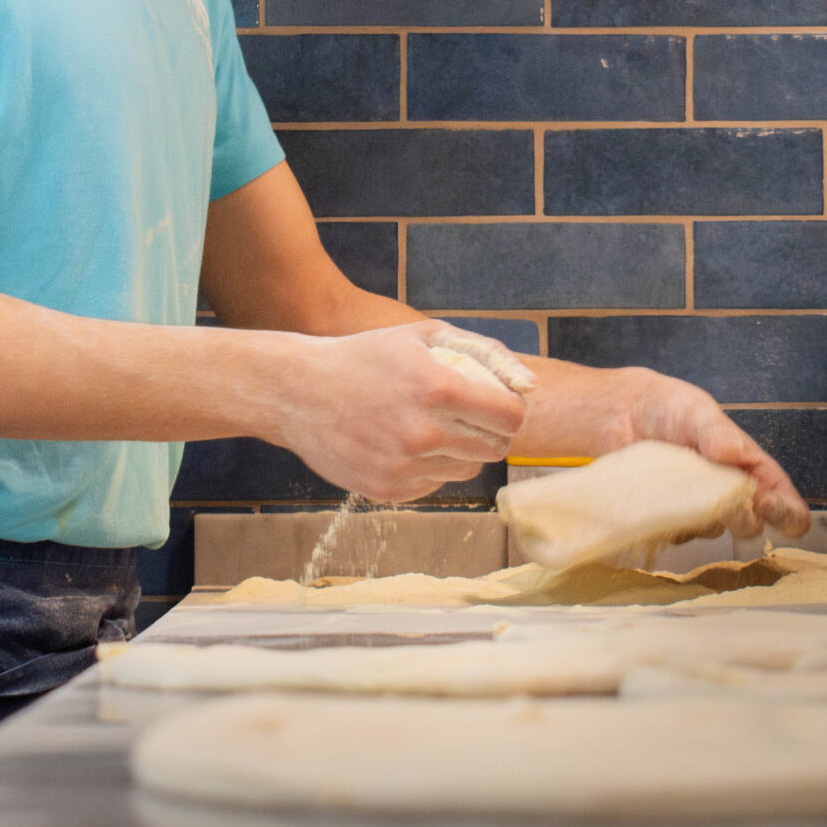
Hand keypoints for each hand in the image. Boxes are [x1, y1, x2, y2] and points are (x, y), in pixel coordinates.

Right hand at [273, 321, 527, 503]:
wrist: (298, 392)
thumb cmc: (366, 357)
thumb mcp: (421, 336)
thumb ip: (482, 352)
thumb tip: (529, 384)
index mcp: (438, 389)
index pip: (510, 418)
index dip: (511, 411)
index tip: (499, 406)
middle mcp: (424, 433)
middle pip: (494, 449)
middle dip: (489, 432)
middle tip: (467, 417)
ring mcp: (404, 466)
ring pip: (466, 471)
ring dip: (460, 452)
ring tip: (431, 429)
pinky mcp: (386, 490)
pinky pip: (433, 486)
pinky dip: (429, 469)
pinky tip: (403, 445)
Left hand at [623, 371, 811, 537]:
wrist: (620, 413)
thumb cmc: (668, 408)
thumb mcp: (695, 410)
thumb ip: (715, 431)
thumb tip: (732, 452)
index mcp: (746, 466)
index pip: (779, 495)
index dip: (786, 509)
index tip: (773, 508)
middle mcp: (727, 492)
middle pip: (749, 523)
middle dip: (742, 518)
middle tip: (724, 501)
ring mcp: (696, 508)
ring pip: (711, 531)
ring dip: (700, 518)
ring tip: (676, 487)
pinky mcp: (667, 517)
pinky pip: (676, 533)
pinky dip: (669, 523)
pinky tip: (654, 500)